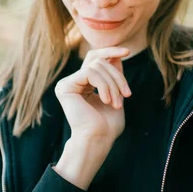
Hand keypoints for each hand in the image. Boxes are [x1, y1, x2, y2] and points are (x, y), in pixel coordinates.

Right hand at [53, 47, 131, 188]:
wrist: (98, 140)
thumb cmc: (108, 125)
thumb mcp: (116, 94)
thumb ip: (114, 76)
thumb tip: (117, 55)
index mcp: (83, 84)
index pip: (95, 59)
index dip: (110, 51)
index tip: (127, 51)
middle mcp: (73, 81)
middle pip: (99, 61)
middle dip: (117, 76)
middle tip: (127, 94)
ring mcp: (67, 83)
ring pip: (97, 66)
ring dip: (113, 84)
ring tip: (117, 103)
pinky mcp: (65, 86)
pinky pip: (90, 72)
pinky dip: (104, 85)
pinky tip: (106, 100)